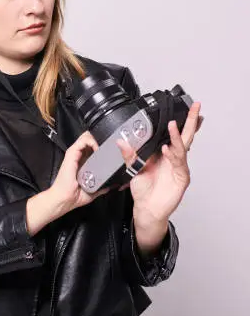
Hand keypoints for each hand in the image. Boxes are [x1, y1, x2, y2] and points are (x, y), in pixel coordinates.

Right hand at [49, 131, 110, 214]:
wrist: (65, 200)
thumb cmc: (74, 196)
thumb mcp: (93, 191)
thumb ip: (102, 187)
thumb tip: (110, 186)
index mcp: (83, 164)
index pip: (92, 147)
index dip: (101, 145)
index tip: (110, 149)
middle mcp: (78, 157)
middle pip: (89, 139)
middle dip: (99, 140)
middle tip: (107, 147)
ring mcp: (74, 154)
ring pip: (86, 136)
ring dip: (96, 139)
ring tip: (102, 148)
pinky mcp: (71, 154)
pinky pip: (82, 141)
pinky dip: (91, 142)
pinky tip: (97, 149)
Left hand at [116, 102, 203, 222]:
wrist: (147, 208)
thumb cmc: (143, 189)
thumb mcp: (133, 169)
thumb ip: (129, 155)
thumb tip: (121, 140)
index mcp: (163, 153)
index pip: (172, 133)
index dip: (178, 121)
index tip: (181, 107)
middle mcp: (173, 158)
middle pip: (185, 136)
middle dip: (190, 121)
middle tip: (195, 107)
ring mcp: (179, 167)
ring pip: (182, 147)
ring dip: (177, 136)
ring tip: (172, 125)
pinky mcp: (182, 178)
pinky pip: (179, 163)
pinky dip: (174, 155)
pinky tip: (167, 148)